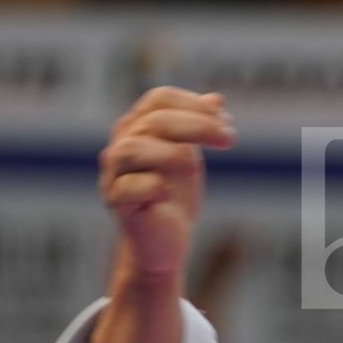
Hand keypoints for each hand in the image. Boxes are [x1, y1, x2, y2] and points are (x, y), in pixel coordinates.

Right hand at [99, 87, 235, 281]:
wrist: (164, 243)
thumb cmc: (175, 196)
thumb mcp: (191, 157)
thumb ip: (198, 127)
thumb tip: (216, 99)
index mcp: (136, 128)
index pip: (159, 100)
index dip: (193, 105)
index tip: (225, 120)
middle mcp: (120, 145)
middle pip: (152, 121)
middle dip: (196, 126)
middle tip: (229, 138)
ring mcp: (114, 174)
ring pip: (131, 149)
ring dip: (170, 153)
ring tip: (195, 166)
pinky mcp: (116, 204)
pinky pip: (126, 188)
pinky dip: (150, 187)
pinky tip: (168, 194)